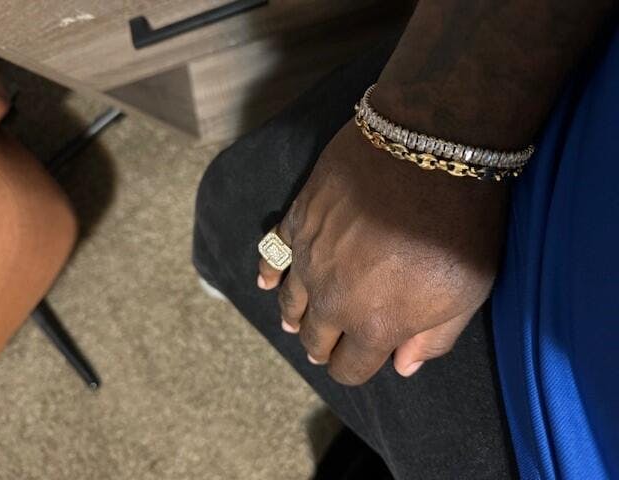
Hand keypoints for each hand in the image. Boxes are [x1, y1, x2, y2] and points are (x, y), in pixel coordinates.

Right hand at [257, 119, 506, 384]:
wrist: (430, 152)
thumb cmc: (459, 227)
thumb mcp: (466, 294)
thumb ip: (433, 339)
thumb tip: (402, 366)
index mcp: (374, 326)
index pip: (350, 369)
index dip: (353, 369)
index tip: (361, 361)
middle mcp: (332, 301)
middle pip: (315, 339)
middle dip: (323, 347)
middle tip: (329, 344)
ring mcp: (310, 260)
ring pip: (290, 302)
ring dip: (294, 317)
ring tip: (295, 323)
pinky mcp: (299, 221)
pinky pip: (273, 253)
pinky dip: (269, 270)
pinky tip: (266, 280)